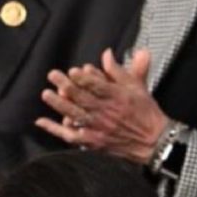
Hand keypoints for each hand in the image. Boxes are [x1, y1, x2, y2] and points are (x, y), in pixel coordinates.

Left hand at [36, 48, 168, 163]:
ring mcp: (99, 128)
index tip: (73, 71)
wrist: (154, 142)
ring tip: (47, 95)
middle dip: (66, 86)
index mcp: (118, 97)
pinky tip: (42, 122)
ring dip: (60, 105)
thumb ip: (120, 70)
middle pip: (84, 98)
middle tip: (53, 76)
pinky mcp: (93, 142)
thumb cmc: (146, 113)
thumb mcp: (137, 87)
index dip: (84, 78)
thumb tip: (107, 54)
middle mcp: (107, 113)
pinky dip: (55, 129)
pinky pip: (70, 136)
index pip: (99, 86)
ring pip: (76, 115)